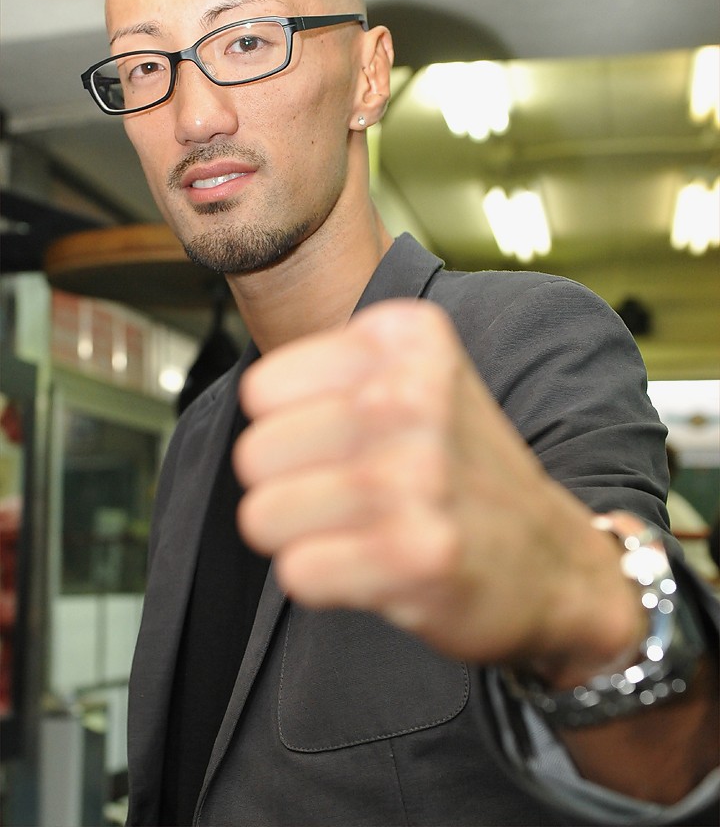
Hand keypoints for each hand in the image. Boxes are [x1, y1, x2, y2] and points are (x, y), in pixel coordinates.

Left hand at [234, 300, 641, 682]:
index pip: (263, 389)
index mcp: (406, 338)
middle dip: (286, 485)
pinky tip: (377, 565)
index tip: (345, 441)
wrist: (555, 562)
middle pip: (254, 453)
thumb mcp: (419, 378)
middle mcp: (411, 395)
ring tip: (361, 529)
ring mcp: (415, 476)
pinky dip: (325, 579)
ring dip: (301, 536)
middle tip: (348, 493)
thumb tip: (253, 403)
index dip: (290, 426)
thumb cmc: (463, 467)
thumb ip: (332, 368)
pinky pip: (296, 572)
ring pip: (262, 515)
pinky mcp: (414, 556)